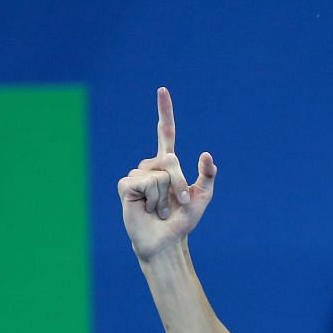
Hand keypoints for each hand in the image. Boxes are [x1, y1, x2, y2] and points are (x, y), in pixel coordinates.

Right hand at [118, 87, 217, 260]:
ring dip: (166, 197)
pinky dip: (153, 199)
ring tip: (159, 209)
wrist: (166, 242)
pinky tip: (147, 209)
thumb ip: (208, 176)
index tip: (162, 89)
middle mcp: (150, 166)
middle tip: (179, 203)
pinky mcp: (125, 185)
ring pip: (159, 174)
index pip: (165, 132)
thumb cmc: (182, 222)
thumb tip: (206, 154)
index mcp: (167, 165)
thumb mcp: (203, 198)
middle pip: (170, 158)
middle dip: (180, 183)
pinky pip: (146, 182)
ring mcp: (136, 174)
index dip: (165, 112)